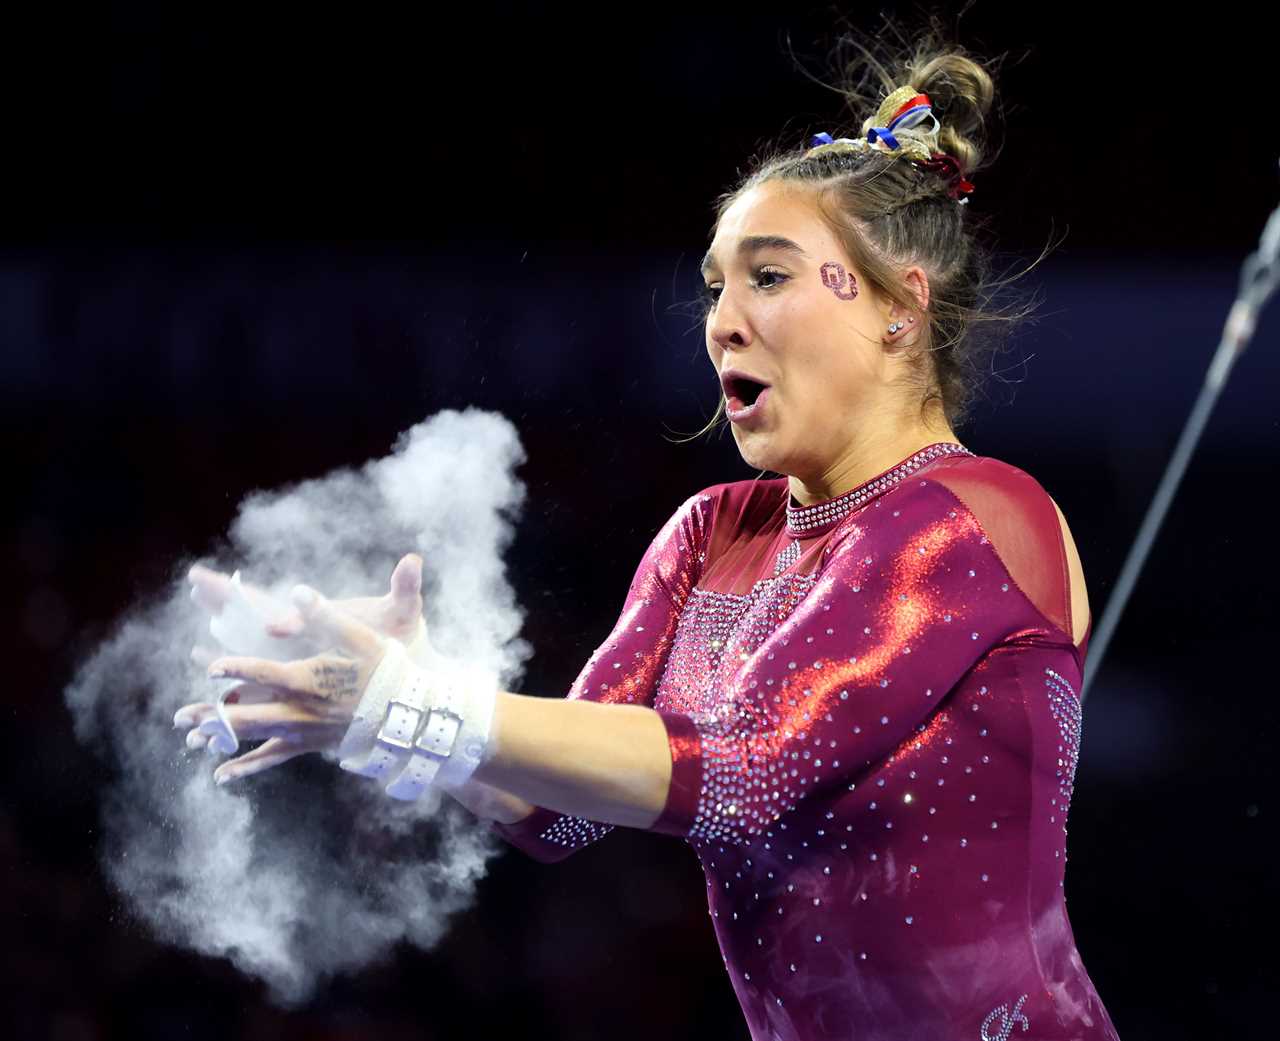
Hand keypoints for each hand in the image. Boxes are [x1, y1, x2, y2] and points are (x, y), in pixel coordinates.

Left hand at [177, 559, 422, 784]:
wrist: (407, 716)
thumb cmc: (385, 671)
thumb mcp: (361, 636)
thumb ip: (326, 615)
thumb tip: (298, 590)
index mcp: (306, 679)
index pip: (262, 673)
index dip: (235, 668)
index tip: (210, 667)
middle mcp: (297, 710)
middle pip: (245, 714)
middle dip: (210, 714)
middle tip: (180, 716)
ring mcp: (301, 732)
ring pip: (252, 737)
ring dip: (218, 737)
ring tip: (190, 738)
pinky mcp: (308, 745)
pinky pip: (271, 760)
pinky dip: (246, 767)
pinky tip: (222, 776)